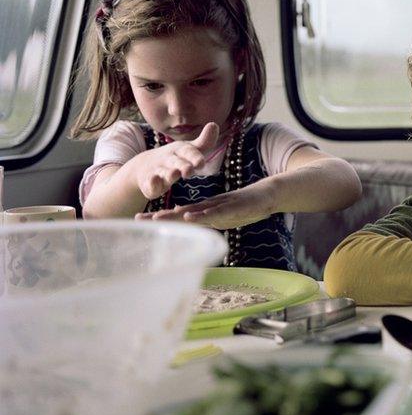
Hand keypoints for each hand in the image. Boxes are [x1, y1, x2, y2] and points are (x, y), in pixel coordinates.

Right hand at [134, 123, 219, 199]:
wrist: (145, 166)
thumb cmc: (176, 158)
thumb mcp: (190, 150)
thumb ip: (204, 142)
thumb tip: (214, 124)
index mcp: (180, 151)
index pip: (189, 152)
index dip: (195, 157)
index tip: (201, 163)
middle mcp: (169, 160)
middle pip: (176, 162)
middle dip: (183, 166)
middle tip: (189, 170)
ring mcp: (158, 171)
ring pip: (164, 173)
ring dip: (169, 174)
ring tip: (174, 173)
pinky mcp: (149, 183)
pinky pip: (150, 184)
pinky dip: (152, 184)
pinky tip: (154, 182)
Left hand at [136, 184, 271, 229]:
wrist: (271, 193)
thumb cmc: (250, 205)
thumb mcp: (225, 213)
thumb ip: (208, 215)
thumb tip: (188, 218)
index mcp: (207, 210)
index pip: (180, 214)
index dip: (161, 217)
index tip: (141, 220)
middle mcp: (210, 207)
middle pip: (181, 213)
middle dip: (160, 217)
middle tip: (137, 219)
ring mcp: (221, 207)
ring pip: (195, 212)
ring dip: (175, 215)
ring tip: (158, 218)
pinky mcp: (233, 207)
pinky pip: (215, 212)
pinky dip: (202, 215)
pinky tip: (189, 216)